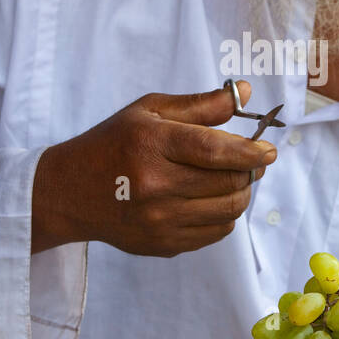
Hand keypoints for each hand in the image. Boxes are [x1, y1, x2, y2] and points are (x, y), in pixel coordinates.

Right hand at [31, 81, 276, 255]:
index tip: (268, 150)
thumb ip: (200, 105)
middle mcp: (155, 186)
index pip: (215, 152)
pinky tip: (209, 199)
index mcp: (152, 145)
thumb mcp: (149, 111)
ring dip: (240, 193)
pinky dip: (223, 215)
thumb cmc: (113, 144)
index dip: (250, 152)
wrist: (70, 193)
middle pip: (229, 183)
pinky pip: (215, 233)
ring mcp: (159, 221)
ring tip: (230, 178)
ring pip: (229, 211)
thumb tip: (247, 94)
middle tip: (250, 160)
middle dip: (249, 170)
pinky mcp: (163, 244)